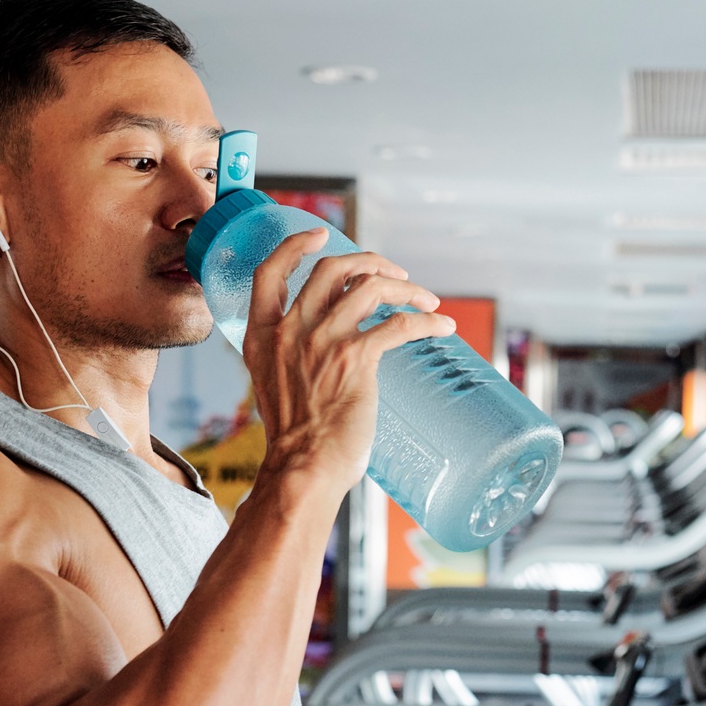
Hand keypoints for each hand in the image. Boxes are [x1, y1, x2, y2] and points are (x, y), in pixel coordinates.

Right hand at [242, 229, 456, 494]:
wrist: (303, 471)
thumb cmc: (296, 441)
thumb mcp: (275, 385)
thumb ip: (292, 357)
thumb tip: (327, 347)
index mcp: (261, 336)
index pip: (269, 272)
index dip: (295, 246)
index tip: (320, 235)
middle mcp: (289, 331)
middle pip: (330, 269)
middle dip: (369, 262)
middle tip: (396, 274)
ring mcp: (322, 342)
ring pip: (370, 287)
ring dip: (406, 288)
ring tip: (427, 300)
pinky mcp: (355, 359)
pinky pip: (400, 324)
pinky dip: (427, 320)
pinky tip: (443, 325)